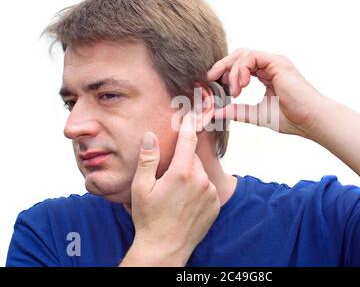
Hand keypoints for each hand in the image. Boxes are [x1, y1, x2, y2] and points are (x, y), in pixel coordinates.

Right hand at [122, 112, 219, 265]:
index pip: (188, 140)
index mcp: (182, 173)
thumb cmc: (149, 218)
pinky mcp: (215, 205)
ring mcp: (210, 194)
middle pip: (193, 159)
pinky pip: (207, 188)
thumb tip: (151, 136)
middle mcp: (201, 181)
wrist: (165, 248)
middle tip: (167, 178)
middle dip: (182, 162)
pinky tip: (185, 203)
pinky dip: (199, 190)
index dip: (189, 125)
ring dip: (190, 176)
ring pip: (200, 174)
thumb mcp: (141, 187)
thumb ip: (148, 159)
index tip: (191, 114)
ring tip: (175, 195)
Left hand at [207, 49, 325, 137]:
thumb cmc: (291, 119)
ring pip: (243, 55)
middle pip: (238, 56)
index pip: (240, 66)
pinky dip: (241, 69)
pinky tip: (241, 85)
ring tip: (234, 90)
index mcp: (266, 75)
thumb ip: (238, 111)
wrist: (310, 120)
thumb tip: (217, 113)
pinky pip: (252, 56)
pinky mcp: (277, 62)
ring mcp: (273, 63)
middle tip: (211, 80)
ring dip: (232, 71)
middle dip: (222, 66)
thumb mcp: (256, 115)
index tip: (212, 85)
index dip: (224, 73)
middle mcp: (269, 66)